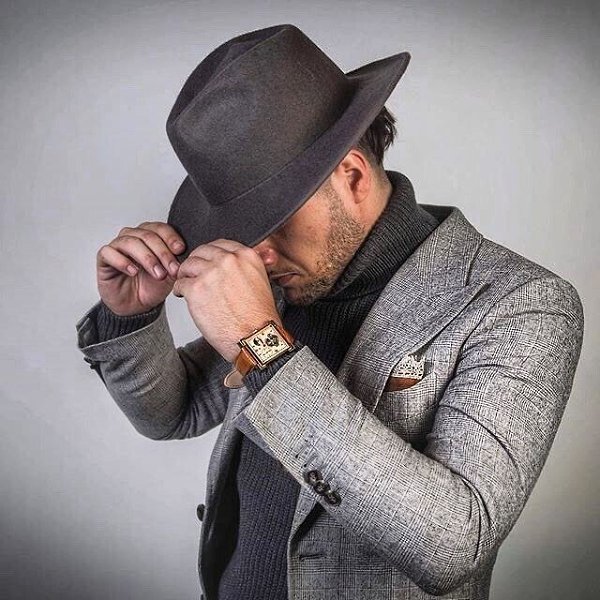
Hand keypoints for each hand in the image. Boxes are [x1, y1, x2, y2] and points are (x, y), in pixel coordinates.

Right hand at [96, 222, 185, 315]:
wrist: (137, 307)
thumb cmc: (151, 287)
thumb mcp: (171, 275)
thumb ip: (177, 262)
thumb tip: (187, 254)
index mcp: (150, 237)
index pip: (160, 228)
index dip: (170, 238)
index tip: (181, 250)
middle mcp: (133, 237)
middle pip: (147, 235)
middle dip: (162, 253)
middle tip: (171, 269)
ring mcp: (117, 246)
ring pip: (130, 242)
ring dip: (147, 258)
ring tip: (157, 274)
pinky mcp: (104, 258)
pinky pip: (109, 252)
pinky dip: (122, 261)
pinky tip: (133, 271)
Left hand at [172, 239, 281, 362]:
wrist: (254, 338)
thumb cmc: (259, 317)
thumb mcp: (261, 282)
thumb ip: (245, 268)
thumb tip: (232, 263)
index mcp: (246, 256)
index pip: (221, 244)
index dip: (211, 254)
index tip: (207, 262)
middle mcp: (229, 260)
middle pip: (202, 252)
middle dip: (196, 263)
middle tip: (193, 274)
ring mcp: (211, 273)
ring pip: (188, 265)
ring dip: (185, 276)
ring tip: (188, 287)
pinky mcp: (196, 289)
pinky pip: (180, 284)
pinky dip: (180, 291)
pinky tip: (185, 297)